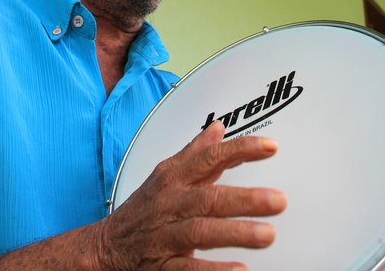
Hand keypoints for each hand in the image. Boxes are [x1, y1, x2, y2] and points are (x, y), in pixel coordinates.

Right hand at [95, 120, 286, 269]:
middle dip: (245, 199)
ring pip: (200, 232)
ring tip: (267, 235)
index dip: (240, 150)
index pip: (209, 158)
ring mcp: (165, 236)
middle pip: (208, 198)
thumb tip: (218, 128)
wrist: (105, 248)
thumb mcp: (165, 174)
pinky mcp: (161, 267)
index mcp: (173, 179)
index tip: (271, 148)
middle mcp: (170, 204)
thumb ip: (195, 153)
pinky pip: (187, 270)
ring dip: (235, 233)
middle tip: (279, 200)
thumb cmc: (143, 209)